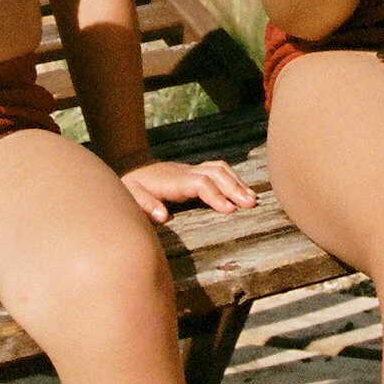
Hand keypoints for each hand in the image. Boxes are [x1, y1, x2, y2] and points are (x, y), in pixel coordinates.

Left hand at [118, 158, 258, 224]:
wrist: (131, 168)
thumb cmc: (132, 186)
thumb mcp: (131, 196)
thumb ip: (145, 205)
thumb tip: (163, 216)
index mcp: (174, 180)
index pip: (200, 184)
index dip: (215, 195)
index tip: (229, 209)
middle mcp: (186, 172)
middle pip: (216, 174)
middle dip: (234, 188)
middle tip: (251, 204)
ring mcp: (192, 170)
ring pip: (220, 169)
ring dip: (237, 182)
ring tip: (252, 199)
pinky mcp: (195, 172)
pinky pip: (218, 170)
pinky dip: (233, 178)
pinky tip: (243, 191)